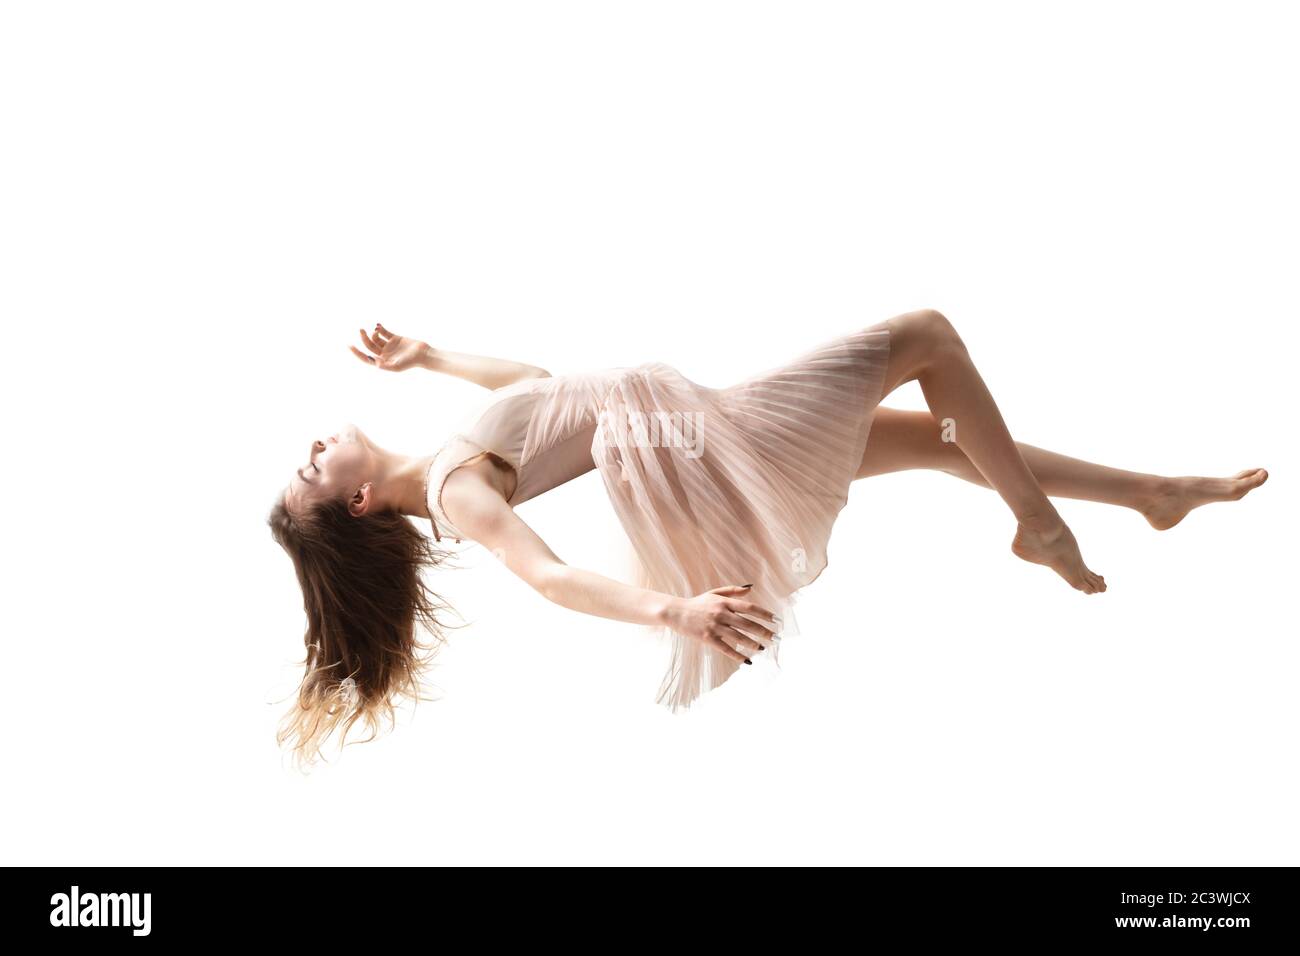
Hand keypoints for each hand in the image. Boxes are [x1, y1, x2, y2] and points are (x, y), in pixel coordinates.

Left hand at [350, 323, 431, 371]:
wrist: (424, 354)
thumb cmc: (411, 362)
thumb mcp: (397, 366)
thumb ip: (384, 365)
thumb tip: (372, 362)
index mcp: (383, 361)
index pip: (366, 357)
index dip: (357, 352)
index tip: (349, 345)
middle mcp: (384, 354)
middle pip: (369, 345)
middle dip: (364, 338)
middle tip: (360, 330)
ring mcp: (389, 346)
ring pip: (376, 338)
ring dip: (373, 333)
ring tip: (376, 330)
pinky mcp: (395, 338)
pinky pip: (385, 332)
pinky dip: (380, 328)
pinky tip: (378, 325)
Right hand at [662, 585, 778, 664]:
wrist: (676, 612)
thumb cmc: (697, 603)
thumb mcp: (714, 593)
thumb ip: (732, 591)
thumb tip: (750, 589)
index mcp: (724, 602)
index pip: (749, 608)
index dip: (764, 614)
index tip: (776, 620)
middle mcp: (721, 613)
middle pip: (747, 624)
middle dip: (763, 631)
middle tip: (775, 637)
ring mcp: (714, 626)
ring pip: (738, 637)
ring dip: (753, 644)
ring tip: (763, 648)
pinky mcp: (707, 638)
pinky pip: (726, 648)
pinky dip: (737, 655)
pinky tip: (747, 660)